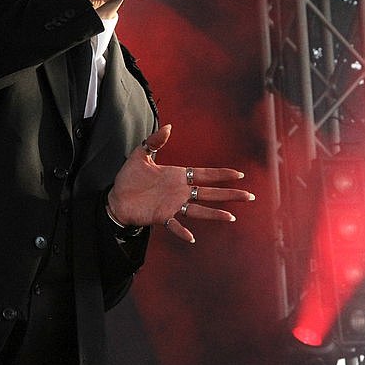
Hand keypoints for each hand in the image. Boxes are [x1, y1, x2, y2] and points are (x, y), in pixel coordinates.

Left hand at [106, 124, 254, 243]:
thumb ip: (155, 141)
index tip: (239, 175)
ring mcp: (172, 206)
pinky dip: (182, 231)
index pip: (204, 175)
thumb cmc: (128, 177)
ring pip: (198, 210)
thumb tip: (169, 126)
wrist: (115, 198)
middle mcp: (179, 192)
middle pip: (209, 193)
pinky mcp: (161, 217)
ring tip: (231, 217)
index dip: (221, 174)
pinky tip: (191, 237)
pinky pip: (174, 225)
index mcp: (177, 176)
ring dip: (214, 214)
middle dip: (229, 194)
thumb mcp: (141, 154)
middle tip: (249, 196)